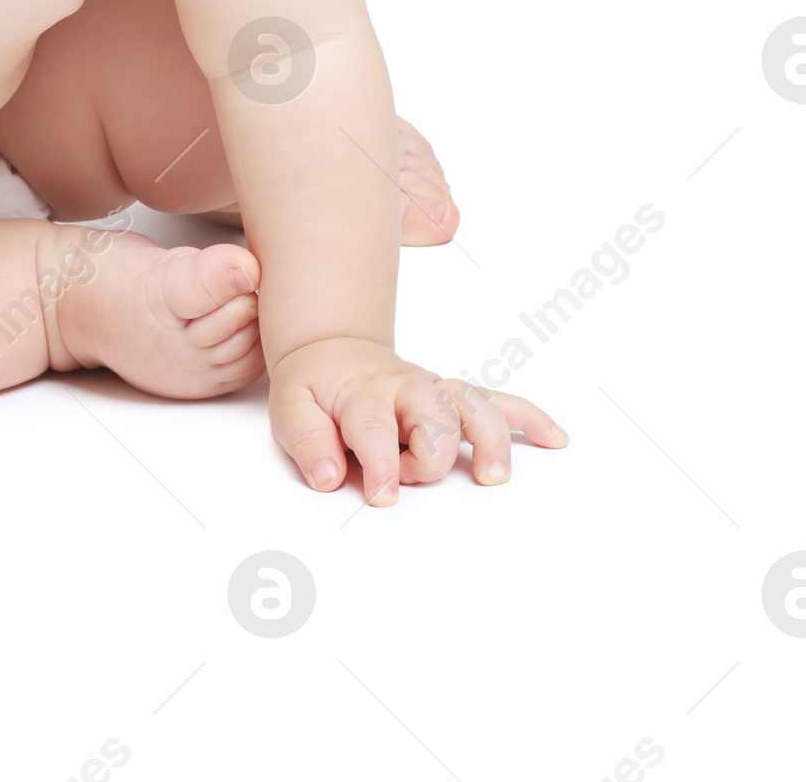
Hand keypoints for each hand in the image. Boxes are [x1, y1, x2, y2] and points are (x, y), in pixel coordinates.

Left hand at [269, 337, 567, 504]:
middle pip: (431, 416)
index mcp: (362, 393)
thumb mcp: (291, 407)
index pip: (374, 427)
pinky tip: (555, 437)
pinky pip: (497, 402)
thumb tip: (328, 477)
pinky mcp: (453, 398)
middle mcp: (405, 389)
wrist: (332, 350)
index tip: (383, 496)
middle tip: (411, 479)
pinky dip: (527, 416)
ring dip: (488, 437)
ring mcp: (434, 392)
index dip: (381, 464)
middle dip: (429, 455)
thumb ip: (306, 440)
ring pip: (471, 405)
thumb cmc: (315, 387)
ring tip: (493, 475)